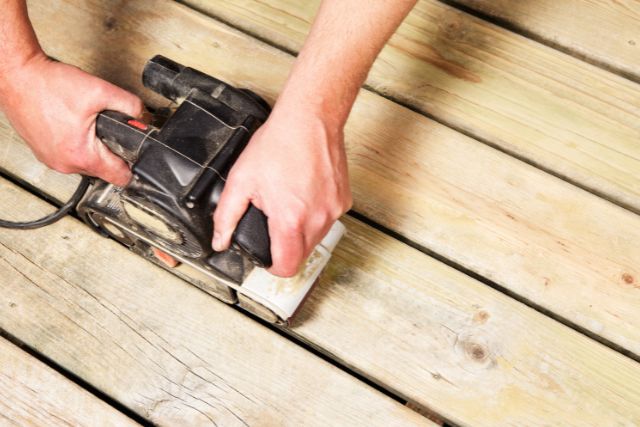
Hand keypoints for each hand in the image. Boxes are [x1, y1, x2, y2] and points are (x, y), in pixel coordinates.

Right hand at [0, 54, 142, 185]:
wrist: (17, 76)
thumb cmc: (48, 85)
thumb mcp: (99, 90)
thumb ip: (129, 105)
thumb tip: (143, 117)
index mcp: (81, 155)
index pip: (120, 177)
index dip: (133, 166)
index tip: (137, 157)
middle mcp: (65, 164)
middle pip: (103, 170)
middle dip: (111, 151)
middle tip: (109, 130)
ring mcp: (51, 160)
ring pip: (85, 162)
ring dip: (92, 147)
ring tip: (89, 125)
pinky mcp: (43, 152)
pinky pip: (69, 155)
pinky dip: (76, 143)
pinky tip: (73, 125)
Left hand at [212, 104, 351, 276]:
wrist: (310, 119)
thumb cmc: (279, 143)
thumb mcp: (241, 180)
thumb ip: (226, 216)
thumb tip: (220, 240)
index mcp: (290, 220)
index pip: (286, 267)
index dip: (273, 266)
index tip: (267, 255)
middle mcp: (317, 219)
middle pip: (301, 255)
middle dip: (285, 246)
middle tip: (273, 223)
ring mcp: (333, 210)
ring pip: (316, 238)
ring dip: (301, 230)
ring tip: (289, 202)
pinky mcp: (344, 200)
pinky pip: (328, 219)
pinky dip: (316, 214)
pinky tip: (305, 192)